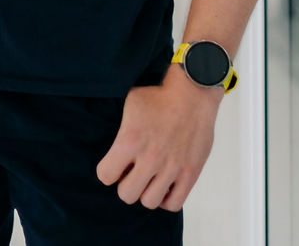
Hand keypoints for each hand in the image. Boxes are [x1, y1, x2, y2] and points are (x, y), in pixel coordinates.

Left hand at [96, 66, 221, 211]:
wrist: (193, 95)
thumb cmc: (158, 97)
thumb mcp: (130, 105)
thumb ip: (120, 129)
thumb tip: (111, 143)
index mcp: (130, 141)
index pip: (105, 175)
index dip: (107, 172)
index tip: (114, 166)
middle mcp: (150, 158)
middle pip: (126, 194)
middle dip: (125, 185)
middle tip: (131, 175)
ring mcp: (172, 168)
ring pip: (149, 202)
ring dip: (146, 192)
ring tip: (149, 180)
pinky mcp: (190, 173)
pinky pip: (174, 203)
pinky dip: (167, 199)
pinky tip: (164, 186)